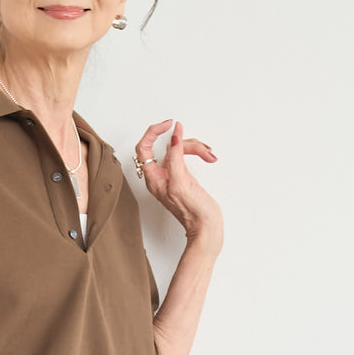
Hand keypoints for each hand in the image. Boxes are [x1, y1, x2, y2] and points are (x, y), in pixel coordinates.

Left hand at [136, 118, 221, 252]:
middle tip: (202, 149)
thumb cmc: (193, 213)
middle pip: (168, 146)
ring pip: (181, 149)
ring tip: (209, 155)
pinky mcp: (184, 177)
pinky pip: (188, 157)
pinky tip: (209, 158)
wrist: (206, 229)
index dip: (154, 132)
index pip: (144, 148)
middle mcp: (161, 176)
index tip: (170, 125)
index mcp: (154, 179)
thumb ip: (176, 158)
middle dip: (186, 143)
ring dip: (197, 148)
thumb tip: (174, 137)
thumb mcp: (181, 182)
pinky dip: (199, 154)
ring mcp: (173, 176)